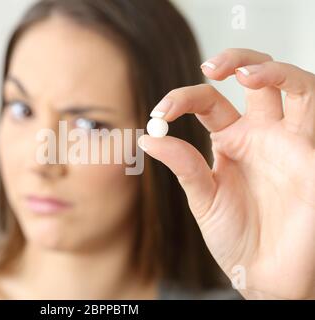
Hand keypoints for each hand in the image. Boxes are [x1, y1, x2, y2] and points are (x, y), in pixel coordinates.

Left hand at [138, 49, 314, 298]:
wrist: (264, 276)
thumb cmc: (236, 239)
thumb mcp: (203, 198)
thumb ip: (183, 165)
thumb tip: (148, 137)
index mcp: (233, 141)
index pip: (209, 102)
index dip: (183, 99)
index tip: (159, 115)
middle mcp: (264, 135)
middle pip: (257, 79)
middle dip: (237, 61)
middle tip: (210, 66)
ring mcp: (292, 144)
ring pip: (296, 87)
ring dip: (274, 71)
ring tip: (245, 75)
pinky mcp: (314, 158)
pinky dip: (302, 97)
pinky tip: (277, 94)